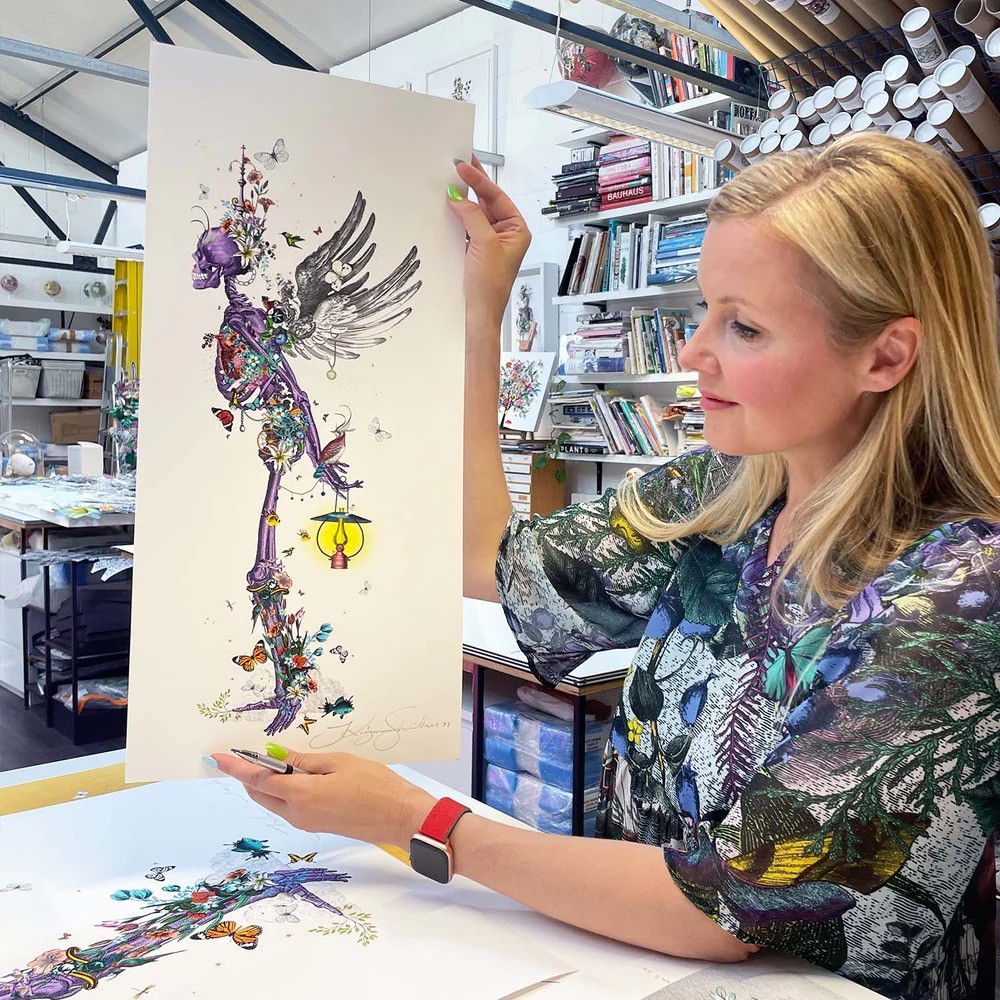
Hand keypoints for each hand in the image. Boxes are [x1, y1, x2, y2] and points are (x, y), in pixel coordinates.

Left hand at [211, 749, 435, 849]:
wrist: (399, 817)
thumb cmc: (374, 785)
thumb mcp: (339, 763)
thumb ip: (304, 760)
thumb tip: (277, 755)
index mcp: (301, 795)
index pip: (257, 779)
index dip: (235, 767)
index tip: (216, 757)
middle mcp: (297, 813)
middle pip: (260, 793)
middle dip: (248, 774)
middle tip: (242, 752)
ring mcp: (306, 822)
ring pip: (273, 800)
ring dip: (265, 782)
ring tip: (270, 758)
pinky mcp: (315, 824)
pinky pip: (288, 805)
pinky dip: (281, 789)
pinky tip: (292, 773)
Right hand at [447, 155, 530, 326]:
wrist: (479, 313)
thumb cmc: (490, 285)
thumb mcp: (483, 243)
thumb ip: (472, 216)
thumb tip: (458, 197)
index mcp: (518, 230)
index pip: (497, 197)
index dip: (479, 180)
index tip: (463, 165)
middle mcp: (507, 234)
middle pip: (488, 201)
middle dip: (473, 183)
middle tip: (459, 161)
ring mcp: (492, 242)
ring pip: (477, 212)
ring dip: (464, 198)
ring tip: (451, 178)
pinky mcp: (478, 250)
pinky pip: (468, 226)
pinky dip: (459, 215)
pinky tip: (449, 204)